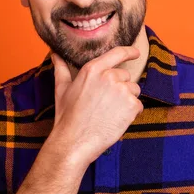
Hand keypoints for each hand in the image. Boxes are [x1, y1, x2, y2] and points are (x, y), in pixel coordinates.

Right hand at [49, 47, 143, 165]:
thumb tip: (55, 54)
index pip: (117, 53)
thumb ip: (61, 68)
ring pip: (133, 90)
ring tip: (109, 112)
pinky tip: (116, 120)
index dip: (129, 51)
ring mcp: (122, 90)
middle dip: (120, 87)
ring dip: (126, 100)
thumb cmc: (67, 116)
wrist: (74, 141)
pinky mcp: (131, 105)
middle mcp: (109, 76)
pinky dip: (131, 113)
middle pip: (125, 76)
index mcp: (93, 69)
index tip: (136, 52)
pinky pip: (138, 105)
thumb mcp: (62, 88)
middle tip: (105, 103)